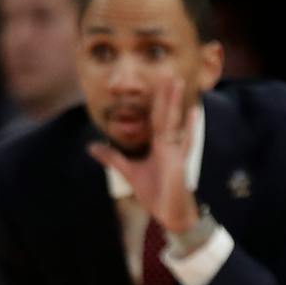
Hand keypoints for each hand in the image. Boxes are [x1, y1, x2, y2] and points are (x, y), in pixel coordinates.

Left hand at [86, 73, 200, 235]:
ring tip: (176, 81)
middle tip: (168, 71)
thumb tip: (92, 146)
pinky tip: (193, 111)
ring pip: (172, 121)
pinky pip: (184, 141)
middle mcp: (168, 144)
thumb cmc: (156, 194)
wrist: (170, 213)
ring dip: (173, 101)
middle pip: (165, 114)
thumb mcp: (129, 172)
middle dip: (165, 94)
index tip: (158, 81)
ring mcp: (174, 152)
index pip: (156, 117)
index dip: (156, 100)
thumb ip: (112, 158)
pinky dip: (188, 127)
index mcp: (158, 145)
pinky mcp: (178, 162)